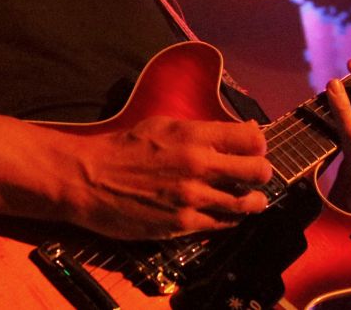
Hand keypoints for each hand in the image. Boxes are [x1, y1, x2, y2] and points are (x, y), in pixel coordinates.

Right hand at [60, 116, 272, 239]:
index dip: (258, 144)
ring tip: (250, 199)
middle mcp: (199, 164)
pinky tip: (224, 214)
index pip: (253, 138)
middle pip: (259, 170)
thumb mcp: (165, 125)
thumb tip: (244, 129)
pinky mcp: (183, 224)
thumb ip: (204, 130)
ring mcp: (192, 197)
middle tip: (256, 176)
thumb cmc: (124, 148)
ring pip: (247, 203)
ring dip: (253, 201)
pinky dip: (229, 219)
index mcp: (194, 135)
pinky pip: (223, 224)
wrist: (88, 179)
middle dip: (262, 173)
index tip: (254, 149)